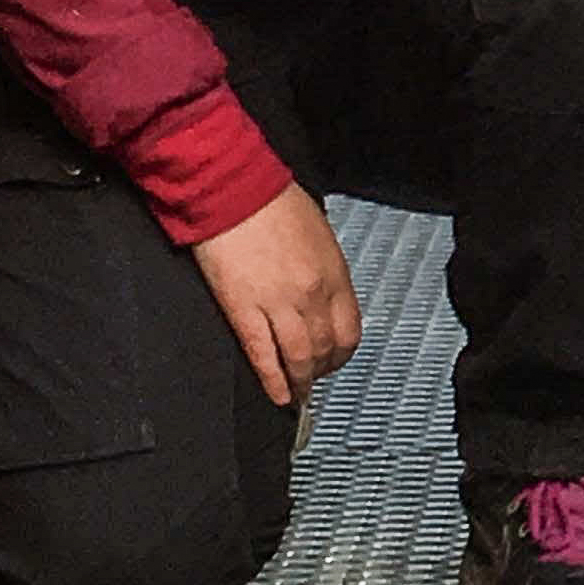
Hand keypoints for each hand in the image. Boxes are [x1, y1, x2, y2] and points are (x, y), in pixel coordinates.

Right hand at [190, 187, 361, 409]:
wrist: (234, 189)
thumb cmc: (273, 202)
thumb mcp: (319, 234)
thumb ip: (325, 271)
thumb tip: (323, 297)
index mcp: (333, 273)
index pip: (349, 330)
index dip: (342, 353)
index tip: (334, 360)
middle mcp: (312, 294)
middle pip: (325, 350)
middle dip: (320, 371)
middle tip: (312, 381)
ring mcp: (278, 304)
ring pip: (298, 359)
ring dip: (299, 382)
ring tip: (295, 395)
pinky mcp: (244, 309)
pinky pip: (263, 355)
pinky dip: (272, 380)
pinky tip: (276, 395)